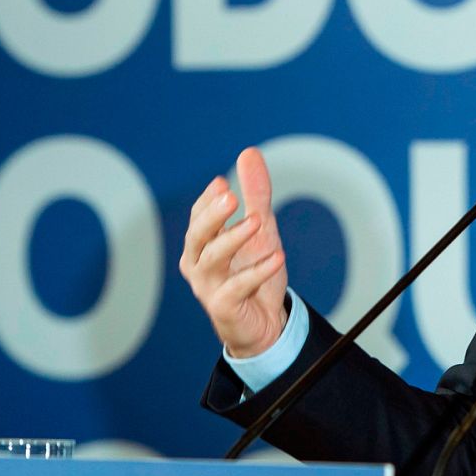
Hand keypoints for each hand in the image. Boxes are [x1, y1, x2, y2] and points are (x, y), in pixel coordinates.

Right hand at [179, 147, 288, 357]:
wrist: (265, 323)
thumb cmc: (255, 274)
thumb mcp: (261, 229)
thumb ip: (255, 194)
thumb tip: (249, 153)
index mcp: (202, 244)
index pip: (198, 217)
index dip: (208, 200)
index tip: (222, 182)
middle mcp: (198, 264)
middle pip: (197, 236)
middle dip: (212, 216)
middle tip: (230, 196)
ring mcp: (208, 287)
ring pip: (212, 259)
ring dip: (233, 239)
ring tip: (257, 222)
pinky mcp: (224, 308)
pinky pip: (237, 288)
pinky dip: (257, 272)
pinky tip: (278, 256)